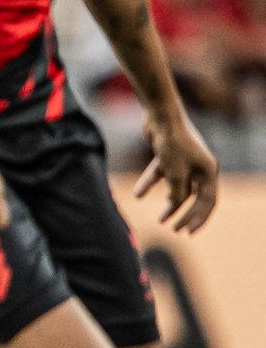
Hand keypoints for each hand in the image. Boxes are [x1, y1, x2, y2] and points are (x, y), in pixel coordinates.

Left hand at [135, 107, 217, 233]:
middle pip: (194, 197)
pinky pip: (161, 174)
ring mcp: (184, 161)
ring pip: (178, 187)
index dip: (198, 218)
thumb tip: (175, 205)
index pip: (208, 201)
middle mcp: (200, 167)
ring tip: (160, 220)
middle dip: (184, 214)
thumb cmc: (172, 143)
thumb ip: (177, 192)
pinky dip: (150, 184)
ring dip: (169, 203)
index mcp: (209, 172)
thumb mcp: (175, 173)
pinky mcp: (168, 155)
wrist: (160, 115)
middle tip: (173, 229)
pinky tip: (137, 195)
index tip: (187, 232)